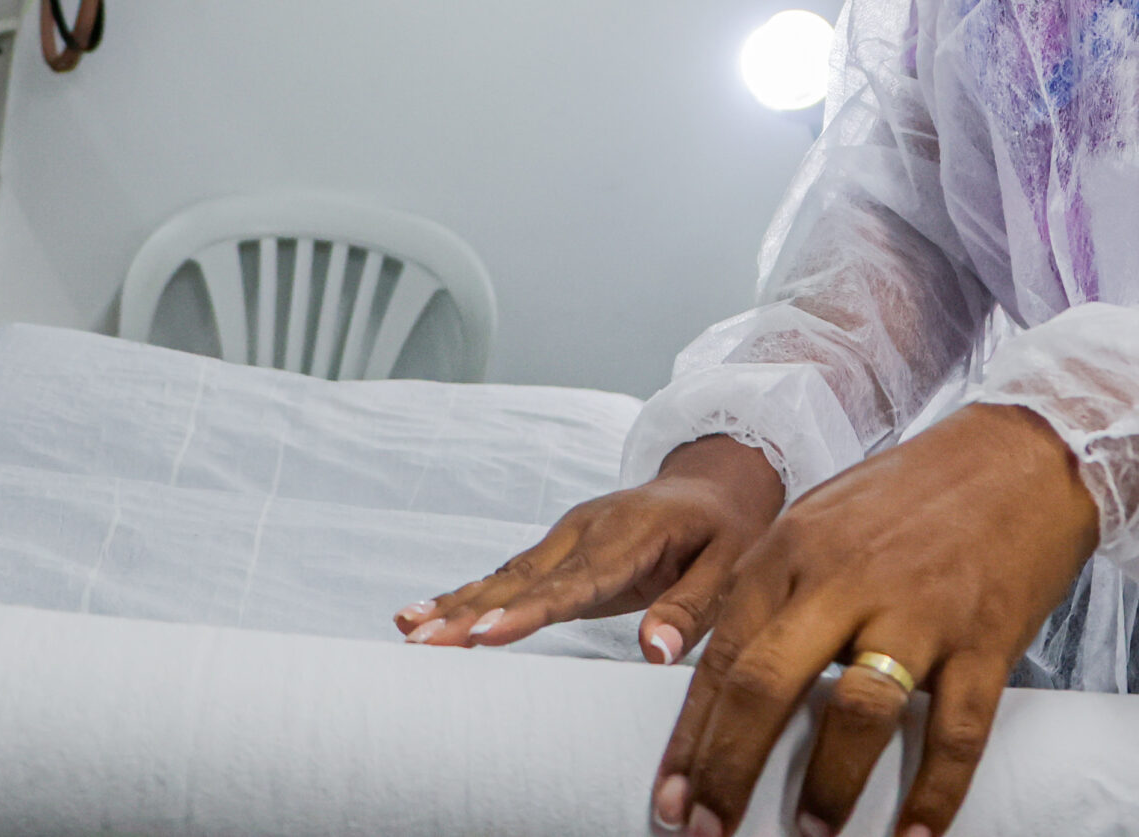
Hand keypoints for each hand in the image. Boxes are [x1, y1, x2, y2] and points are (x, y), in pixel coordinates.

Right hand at [394, 434, 784, 664]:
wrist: (715, 485)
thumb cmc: (727, 531)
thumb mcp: (731, 567)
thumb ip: (691, 609)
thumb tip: (654, 653)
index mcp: (631, 534)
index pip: (574, 583)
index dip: (527, 613)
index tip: (483, 637)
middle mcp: (588, 529)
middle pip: (523, 579)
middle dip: (469, 612)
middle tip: (421, 641)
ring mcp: (568, 535)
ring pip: (506, 575)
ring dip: (457, 603)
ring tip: (407, 629)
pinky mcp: (559, 547)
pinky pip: (510, 574)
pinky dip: (468, 594)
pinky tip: (427, 613)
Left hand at [652, 403, 1098, 836]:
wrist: (1023, 452)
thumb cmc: (916, 495)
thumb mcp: (824, 519)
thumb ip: (777, 588)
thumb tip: (730, 679)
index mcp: (795, 548)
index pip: (726, 655)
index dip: (692, 736)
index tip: (669, 796)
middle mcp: (846, 577)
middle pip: (767, 685)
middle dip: (728, 770)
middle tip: (705, 830)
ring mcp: (919, 609)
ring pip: (857, 713)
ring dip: (827, 785)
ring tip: (810, 832)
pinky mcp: (983, 639)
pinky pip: (955, 733)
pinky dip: (933, 795)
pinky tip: (913, 836)